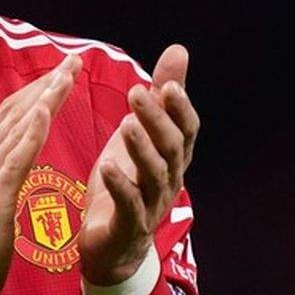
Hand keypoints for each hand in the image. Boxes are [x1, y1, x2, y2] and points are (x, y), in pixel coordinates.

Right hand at [0, 55, 81, 294]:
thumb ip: (3, 169)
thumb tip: (22, 147)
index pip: (11, 113)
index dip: (37, 88)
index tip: (62, 70)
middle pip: (15, 110)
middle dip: (46, 83)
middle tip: (74, 60)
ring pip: (18, 126)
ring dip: (45, 96)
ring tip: (68, 74)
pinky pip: (16, 157)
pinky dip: (32, 130)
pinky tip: (46, 110)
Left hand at [77, 44, 199, 285]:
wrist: (112, 244)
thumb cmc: (129, 180)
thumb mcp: (142, 132)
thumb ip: (161, 95)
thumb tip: (178, 50)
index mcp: (172, 156)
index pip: (187, 129)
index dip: (181, 108)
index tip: (169, 84)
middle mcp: (169, 179)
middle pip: (171, 148)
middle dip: (156, 119)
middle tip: (136, 92)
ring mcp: (151, 205)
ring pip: (153, 175)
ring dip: (140, 148)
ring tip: (125, 124)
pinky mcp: (129, 226)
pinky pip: (129, 206)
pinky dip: (121, 186)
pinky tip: (107, 168)